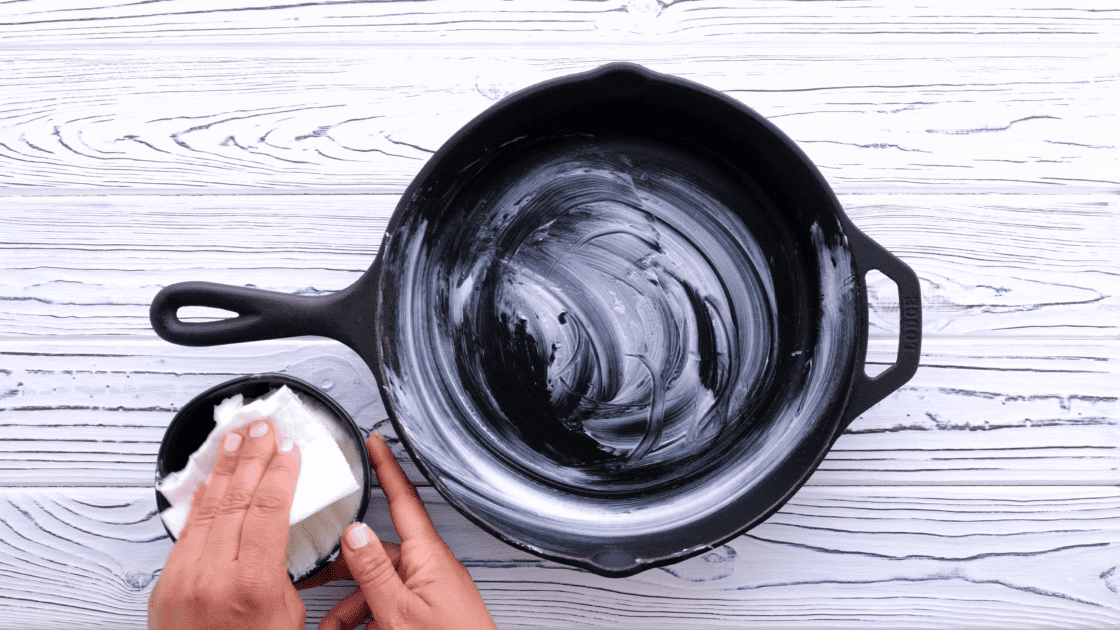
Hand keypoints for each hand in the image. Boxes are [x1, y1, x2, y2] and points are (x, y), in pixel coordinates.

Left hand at [149, 421, 305, 629]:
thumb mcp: (290, 617)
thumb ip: (286, 570)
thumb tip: (284, 534)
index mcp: (253, 586)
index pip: (269, 509)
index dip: (280, 473)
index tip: (289, 450)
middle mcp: (213, 577)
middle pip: (237, 498)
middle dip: (253, 456)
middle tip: (263, 427)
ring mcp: (184, 578)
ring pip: (208, 507)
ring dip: (225, 467)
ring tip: (235, 439)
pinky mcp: (166, 584)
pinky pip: (188, 529)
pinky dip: (202, 498)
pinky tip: (211, 480)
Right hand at [314, 433, 496, 629]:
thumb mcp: (398, 610)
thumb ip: (373, 570)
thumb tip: (353, 530)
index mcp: (428, 557)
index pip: (403, 500)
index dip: (387, 467)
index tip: (376, 441)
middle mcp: (429, 571)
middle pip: (376, 555)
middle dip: (342, 573)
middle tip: (309, 580)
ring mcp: (429, 596)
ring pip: (378, 590)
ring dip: (349, 612)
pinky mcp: (427, 618)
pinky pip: (389, 610)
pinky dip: (366, 623)